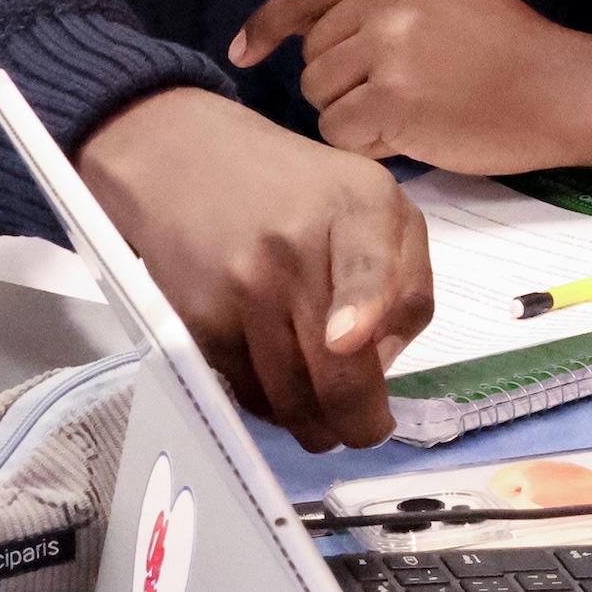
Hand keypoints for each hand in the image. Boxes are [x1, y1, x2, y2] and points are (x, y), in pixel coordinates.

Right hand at [77, 87, 427, 451]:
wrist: (183, 160)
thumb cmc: (301, 188)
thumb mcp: (380, 205)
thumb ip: (408, 280)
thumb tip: (383, 361)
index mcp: (358, 208)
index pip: (364, 263)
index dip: (359, 305)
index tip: (346, 340)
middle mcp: (295, 248)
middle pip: (332, 367)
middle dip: (358, 421)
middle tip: (366, 431)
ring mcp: (240, 287)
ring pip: (290, 397)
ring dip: (315, 424)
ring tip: (327, 419)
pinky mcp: (199, 320)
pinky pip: (247, 391)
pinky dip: (271, 406)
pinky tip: (284, 393)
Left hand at [230, 0, 591, 174]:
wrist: (565, 89)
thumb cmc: (510, 50)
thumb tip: (299, 35)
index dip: (268, 24)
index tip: (246, 51)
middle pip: (314, 52)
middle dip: (344, 79)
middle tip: (407, 87)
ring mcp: (390, 47)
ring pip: (320, 95)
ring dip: (355, 113)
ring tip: (416, 108)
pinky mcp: (394, 100)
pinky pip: (340, 132)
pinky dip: (368, 143)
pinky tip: (414, 132)